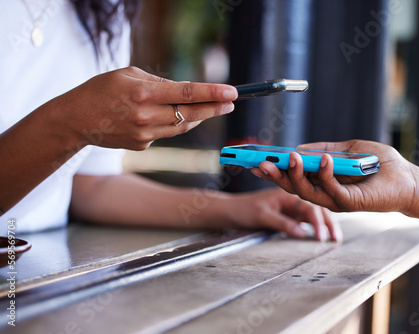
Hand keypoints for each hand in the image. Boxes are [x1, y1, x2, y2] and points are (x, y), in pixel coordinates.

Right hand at [53, 66, 237, 150]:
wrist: (76, 119)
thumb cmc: (102, 90)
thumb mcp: (128, 75)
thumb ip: (159, 83)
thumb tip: (185, 92)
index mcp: (143, 92)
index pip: (186, 93)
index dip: (212, 93)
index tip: (232, 92)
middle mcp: (146, 115)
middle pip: (190, 114)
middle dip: (214, 108)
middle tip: (231, 103)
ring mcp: (144, 134)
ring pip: (182, 126)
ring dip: (200, 117)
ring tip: (214, 108)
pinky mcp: (142, 145)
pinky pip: (166, 133)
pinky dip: (174, 124)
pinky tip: (174, 116)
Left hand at [225, 188, 341, 241]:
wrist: (230, 211)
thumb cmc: (243, 210)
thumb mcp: (262, 216)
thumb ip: (282, 223)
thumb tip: (302, 233)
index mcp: (287, 193)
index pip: (309, 206)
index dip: (318, 222)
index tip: (321, 237)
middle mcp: (292, 196)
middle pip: (316, 207)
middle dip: (328, 223)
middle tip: (336, 239)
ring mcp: (292, 205)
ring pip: (314, 213)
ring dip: (325, 224)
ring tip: (335, 239)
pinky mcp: (289, 213)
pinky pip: (307, 219)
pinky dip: (316, 226)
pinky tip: (323, 235)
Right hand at [251, 140, 418, 214]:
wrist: (407, 178)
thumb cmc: (380, 164)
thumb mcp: (348, 149)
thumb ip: (324, 148)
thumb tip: (299, 148)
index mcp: (322, 180)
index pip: (293, 176)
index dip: (274, 170)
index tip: (256, 160)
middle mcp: (325, 192)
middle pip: (293, 187)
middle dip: (276, 175)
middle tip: (260, 163)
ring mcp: (336, 200)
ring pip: (307, 192)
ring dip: (296, 174)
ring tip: (289, 157)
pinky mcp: (350, 203)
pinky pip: (332, 190)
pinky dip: (326, 174)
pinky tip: (324, 159)